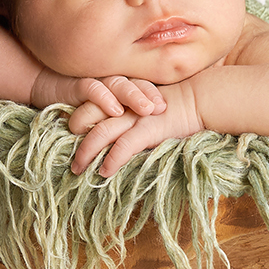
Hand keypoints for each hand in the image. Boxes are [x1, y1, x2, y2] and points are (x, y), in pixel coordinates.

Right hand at [31, 70, 165, 130]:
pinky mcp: (77, 85)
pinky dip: (105, 99)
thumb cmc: (81, 103)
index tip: (172, 109)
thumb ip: (124, 119)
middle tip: (164, 109)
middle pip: (136, 84)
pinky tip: (115, 109)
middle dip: (151, 96)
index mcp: (122, 86)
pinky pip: (93, 89)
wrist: (47, 85)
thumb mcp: (106, 112)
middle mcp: (112, 81)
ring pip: (119, 85)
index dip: (158, 96)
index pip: (145, 87)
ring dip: (134, 96)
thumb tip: (149, 137)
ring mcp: (96, 81)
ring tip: (147, 110)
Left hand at [71, 80, 203, 177]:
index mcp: (122, 95)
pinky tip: (104, 172)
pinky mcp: (148, 129)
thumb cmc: (177, 104)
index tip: (69, 132)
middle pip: (88, 115)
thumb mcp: (148, 103)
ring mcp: (135, 116)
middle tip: (67, 152)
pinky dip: (111, 160)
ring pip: (100, 133)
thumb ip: (131, 111)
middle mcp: (125, 104)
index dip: (77, 115)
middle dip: (74, 133)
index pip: (91, 102)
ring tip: (77, 169)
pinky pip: (124, 146)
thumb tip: (116, 127)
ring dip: (86, 152)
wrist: (201, 100)